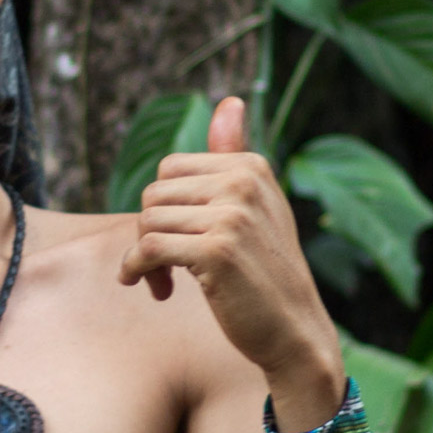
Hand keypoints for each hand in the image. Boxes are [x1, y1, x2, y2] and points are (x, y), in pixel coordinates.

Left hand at [118, 96, 343, 419]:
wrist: (295, 333)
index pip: (170, 168)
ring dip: (144, 257)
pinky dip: (137, 270)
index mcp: (251, 166)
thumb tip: (229, 100)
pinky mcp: (216, 250)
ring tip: (164, 282)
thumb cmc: (265, 273)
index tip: (176, 238)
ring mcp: (232, 214)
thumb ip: (233, 156)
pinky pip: (147, 248)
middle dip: (150, 231)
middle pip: (154, 193)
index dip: (164, 206)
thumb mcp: (255, 208)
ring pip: (147, 221)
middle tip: (165, 268)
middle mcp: (243, 182)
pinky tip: (153, 289)